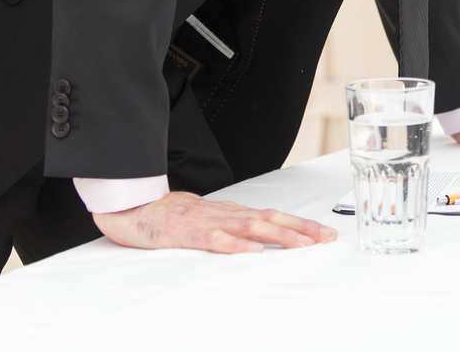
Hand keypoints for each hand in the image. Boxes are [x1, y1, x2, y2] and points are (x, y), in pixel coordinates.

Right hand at [93, 190, 338, 253]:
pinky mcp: (186, 233)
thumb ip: (231, 229)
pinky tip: (251, 251)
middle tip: (326, 238)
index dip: (300, 224)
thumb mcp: (206, 222)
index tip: (325, 233)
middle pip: (270, 220)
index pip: (273, 217)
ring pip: (249, 228)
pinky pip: (214, 239)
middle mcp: (225, 214)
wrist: (132, 207)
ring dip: (278, 235)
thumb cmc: (170, 217)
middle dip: (301, 229)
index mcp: (231, 213)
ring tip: (301, 244)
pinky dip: (235, 245)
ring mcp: (207, 222)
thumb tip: (259, 240)